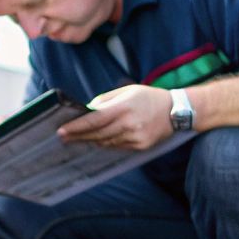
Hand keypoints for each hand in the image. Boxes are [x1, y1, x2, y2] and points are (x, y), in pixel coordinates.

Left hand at [58, 84, 173, 150]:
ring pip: (105, 143)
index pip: (94, 120)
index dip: (76, 127)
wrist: (176, 110)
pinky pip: (117, 147)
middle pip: (97, 135)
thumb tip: (87, 110)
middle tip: (63, 137)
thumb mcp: (127, 91)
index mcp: (123, 107)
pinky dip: (107, 143)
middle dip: (78, 136)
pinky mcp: (140, 146)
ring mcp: (135, 137)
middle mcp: (129, 124)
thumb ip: (105, 101)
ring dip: (91, 140)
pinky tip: (99, 140)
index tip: (61, 131)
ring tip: (78, 138)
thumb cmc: (148, 97)